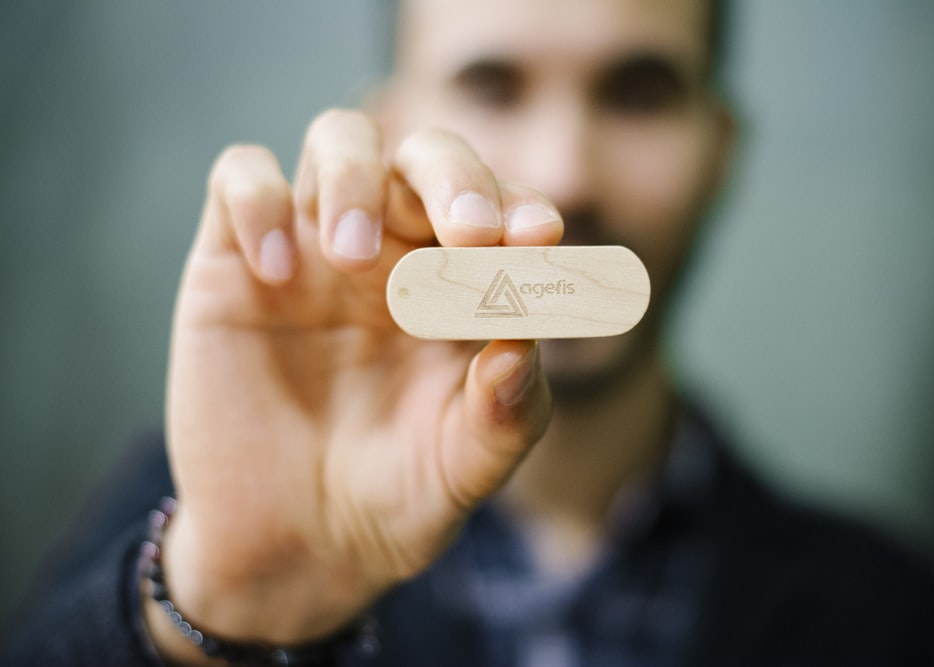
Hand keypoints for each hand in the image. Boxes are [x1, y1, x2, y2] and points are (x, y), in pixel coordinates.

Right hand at [150, 110, 562, 654]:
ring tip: (355, 258)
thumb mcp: (465, 467)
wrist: (296, 546)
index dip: (520, 209)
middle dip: (453, 176)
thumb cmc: (396, 499)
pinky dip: (256, 200)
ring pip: (337, 141)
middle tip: (467, 230)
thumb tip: (525, 342)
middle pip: (425, 154)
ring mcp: (315, 248)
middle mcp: (396, 253)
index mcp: (461, 286)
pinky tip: (275, 272)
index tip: (538, 239)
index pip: (499, 210)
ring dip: (355, 179)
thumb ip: (507, 410)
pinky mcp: (233, 261)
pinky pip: (238, 177)